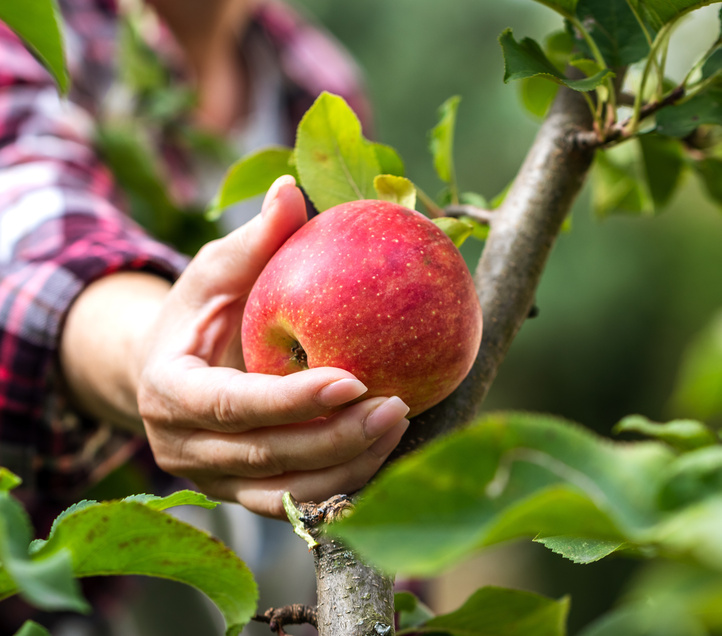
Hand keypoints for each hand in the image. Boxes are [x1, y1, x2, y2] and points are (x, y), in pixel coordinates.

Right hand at [136, 176, 409, 516]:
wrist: (167, 373)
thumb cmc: (197, 313)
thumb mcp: (215, 272)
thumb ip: (252, 241)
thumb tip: (292, 188)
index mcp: (168, 392)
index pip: (228, 405)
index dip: (289, 400)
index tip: (352, 379)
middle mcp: (183, 448)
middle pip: (266, 455)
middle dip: (336, 438)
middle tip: (397, 406)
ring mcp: (212, 480)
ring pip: (286, 493)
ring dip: (348, 466)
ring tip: (400, 425)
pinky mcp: (242, 494)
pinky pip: (296, 502)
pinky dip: (341, 484)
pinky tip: (384, 453)